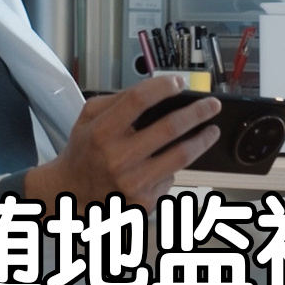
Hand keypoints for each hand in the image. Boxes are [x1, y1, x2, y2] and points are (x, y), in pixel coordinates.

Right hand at [24, 74, 220, 212]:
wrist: (72, 193)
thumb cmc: (84, 151)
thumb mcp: (88, 117)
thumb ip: (118, 100)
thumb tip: (156, 88)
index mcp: (101, 132)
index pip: (138, 100)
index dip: (162, 87)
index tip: (179, 83)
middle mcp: (117, 158)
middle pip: (169, 128)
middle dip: (197, 112)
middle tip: (212, 104)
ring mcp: (133, 182)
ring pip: (180, 156)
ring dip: (202, 140)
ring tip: (212, 130)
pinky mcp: (144, 201)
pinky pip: (170, 177)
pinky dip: (172, 166)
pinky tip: (168, 161)